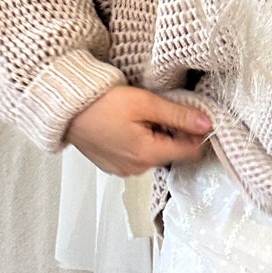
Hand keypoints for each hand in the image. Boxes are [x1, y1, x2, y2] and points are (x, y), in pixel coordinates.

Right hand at [64, 84, 213, 175]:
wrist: (65, 108)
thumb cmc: (100, 104)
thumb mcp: (145, 103)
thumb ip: (179, 115)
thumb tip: (207, 123)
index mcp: (147, 155)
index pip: (191, 152)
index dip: (199, 133)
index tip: (195, 115)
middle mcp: (137, 168)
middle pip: (173, 153)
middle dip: (175, 132)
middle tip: (162, 109)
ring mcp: (124, 169)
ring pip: (156, 154)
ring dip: (157, 136)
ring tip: (141, 115)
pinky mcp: (113, 165)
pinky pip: (138, 156)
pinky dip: (140, 141)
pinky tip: (129, 124)